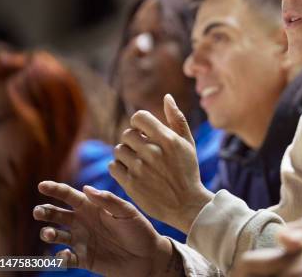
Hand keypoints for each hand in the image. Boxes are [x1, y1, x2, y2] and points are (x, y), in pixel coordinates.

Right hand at [33, 181, 180, 276]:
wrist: (147, 257)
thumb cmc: (139, 230)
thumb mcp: (127, 212)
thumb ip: (108, 200)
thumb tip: (86, 188)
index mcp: (93, 207)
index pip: (70, 196)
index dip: (56, 190)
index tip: (42, 185)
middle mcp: (83, 222)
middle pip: (57, 215)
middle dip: (45, 212)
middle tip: (39, 212)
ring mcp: (81, 241)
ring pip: (56, 236)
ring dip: (48, 234)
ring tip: (49, 233)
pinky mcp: (83, 259)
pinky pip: (65, 258)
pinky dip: (60, 257)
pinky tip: (65, 255)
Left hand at [111, 94, 212, 232]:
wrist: (187, 205)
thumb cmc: (188, 171)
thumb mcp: (188, 143)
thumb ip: (177, 118)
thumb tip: (167, 96)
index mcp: (167, 139)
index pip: (138, 117)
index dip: (138, 123)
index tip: (144, 133)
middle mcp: (152, 152)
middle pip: (127, 134)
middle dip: (132, 140)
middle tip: (141, 150)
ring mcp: (140, 168)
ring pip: (118, 150)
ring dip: (125, 155)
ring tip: (137, 163)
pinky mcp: (131, 184)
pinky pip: (113, 167)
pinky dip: (119, 168)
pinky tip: (131, 172)